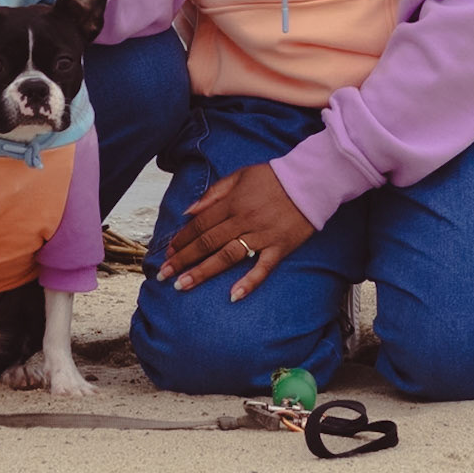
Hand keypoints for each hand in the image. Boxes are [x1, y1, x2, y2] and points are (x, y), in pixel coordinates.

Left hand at [156, 163, 313, 301]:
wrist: (310, 180)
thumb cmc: (273, 177)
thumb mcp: (239, 176)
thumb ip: (213, 194)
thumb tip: (189, 211)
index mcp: (231, 203)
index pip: (200, 225)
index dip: (181, 240)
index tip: (167, 253)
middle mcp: (242, 220)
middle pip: (207, 243)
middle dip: (183, 260)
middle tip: (163, 275)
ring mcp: (261, 236)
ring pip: (226, 257)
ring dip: (203, 272)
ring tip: (182, 286)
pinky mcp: (279, 247)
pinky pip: (263, 268)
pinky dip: (249, 282)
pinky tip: (233, 296)